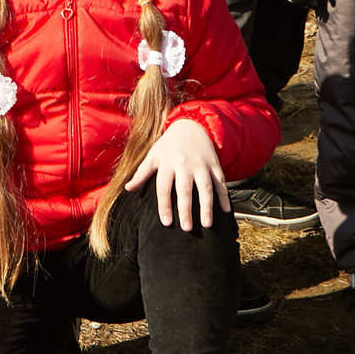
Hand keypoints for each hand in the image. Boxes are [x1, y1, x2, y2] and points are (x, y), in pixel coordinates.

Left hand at [124, 116, 226, 230]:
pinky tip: (227, 210)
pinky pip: (221, 182)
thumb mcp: (153, 155)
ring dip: (207, 206)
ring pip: (205, 187)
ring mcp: (201, 164)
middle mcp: (184, 164)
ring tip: (207, 224)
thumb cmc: (169, 144)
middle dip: (186, 209)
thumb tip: (128, 189)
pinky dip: (225, 196)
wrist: (191, 124)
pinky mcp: (214, 164)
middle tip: (187, 228)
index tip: (167, 223)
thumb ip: (142, 173)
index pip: (164, 188)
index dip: (164, 206)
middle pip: (185, 190)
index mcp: (167, 163)